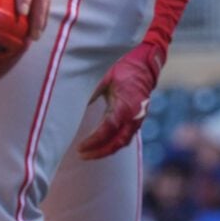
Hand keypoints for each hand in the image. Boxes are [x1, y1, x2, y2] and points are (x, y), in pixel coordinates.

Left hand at [78, 43, 163, 159]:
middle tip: (81, 155)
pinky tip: (100, 145)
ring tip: (88, 154)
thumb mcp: (105, 78)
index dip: (93, 141)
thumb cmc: (124, 69)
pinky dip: (113, 144)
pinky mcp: (137, 119)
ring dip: (105, 150)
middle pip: (117, 143)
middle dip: (99, 152)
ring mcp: (137, 119)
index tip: (80, 147)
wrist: (145, 65)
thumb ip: (92, 93)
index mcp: (126, 107)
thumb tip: (73, 106)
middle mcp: (134, 117)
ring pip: (122, 142)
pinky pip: (125, 137)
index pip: (107, 130)